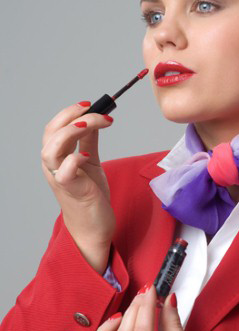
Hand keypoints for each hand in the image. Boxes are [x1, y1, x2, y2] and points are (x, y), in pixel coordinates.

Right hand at [41, 102, 115, 269]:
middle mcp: (53, 166)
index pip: (54, 127)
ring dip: (71, 132)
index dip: (69, 113)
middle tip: (95, 110)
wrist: (94, 226)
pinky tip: (86, 155)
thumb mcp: (90, 162)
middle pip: (51, 133)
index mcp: (57, 157)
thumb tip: (94, 120)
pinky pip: (64, 172)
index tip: (90, 104)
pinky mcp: (71, 190)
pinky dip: (73, 159)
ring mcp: (59, 178)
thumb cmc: (89, 196)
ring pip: (52, 149)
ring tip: (92, 124)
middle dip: (71, 116)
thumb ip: (89, 142)